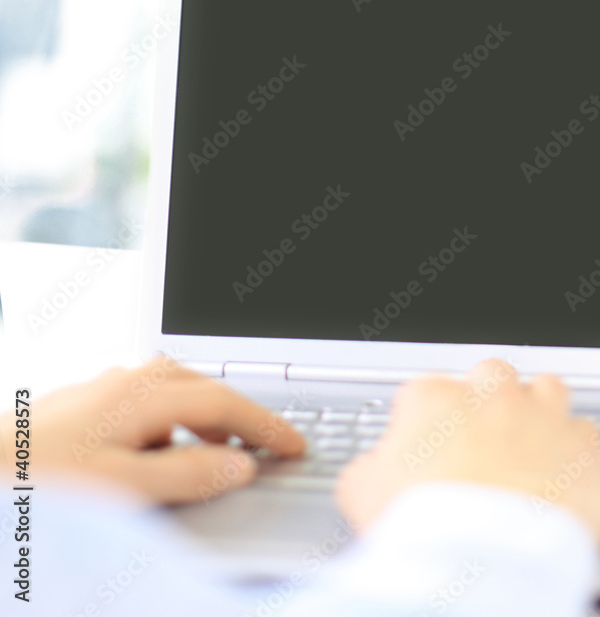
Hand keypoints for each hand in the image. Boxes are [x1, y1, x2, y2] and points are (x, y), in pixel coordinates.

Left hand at [0, 357, 304, 503]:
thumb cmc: (34, 485)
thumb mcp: (118, 489)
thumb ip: (185, 476)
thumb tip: (239, 467)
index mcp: (143, 395)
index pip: (224, 405)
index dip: (265, 426)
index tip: (293, 445)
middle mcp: (124, 381)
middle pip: (203, 386)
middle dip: (239, 414)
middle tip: (267, 443)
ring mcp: (99, 389)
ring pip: (171, 389)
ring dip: (201, 415)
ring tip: (215, 450)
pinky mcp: (79, 404)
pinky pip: (142, 401)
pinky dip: (168, 420)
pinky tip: (155, 449)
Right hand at [337, 359, 599, 544]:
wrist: (482, 562)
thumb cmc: (422, 529)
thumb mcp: (362, 495)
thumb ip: (371, 466)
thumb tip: (373, 468)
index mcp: (435, 400)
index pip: (430, 390)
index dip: (430, 420)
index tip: (432, 446)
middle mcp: (492, 396)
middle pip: (492, 375)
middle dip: (488, 400)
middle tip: (482, 440)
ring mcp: (543, 416)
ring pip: (547, 388)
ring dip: (539, 410)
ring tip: (531, 443)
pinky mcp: (583, 448)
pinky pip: (586, 433)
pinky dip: (576, 451)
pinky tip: (566, 471)